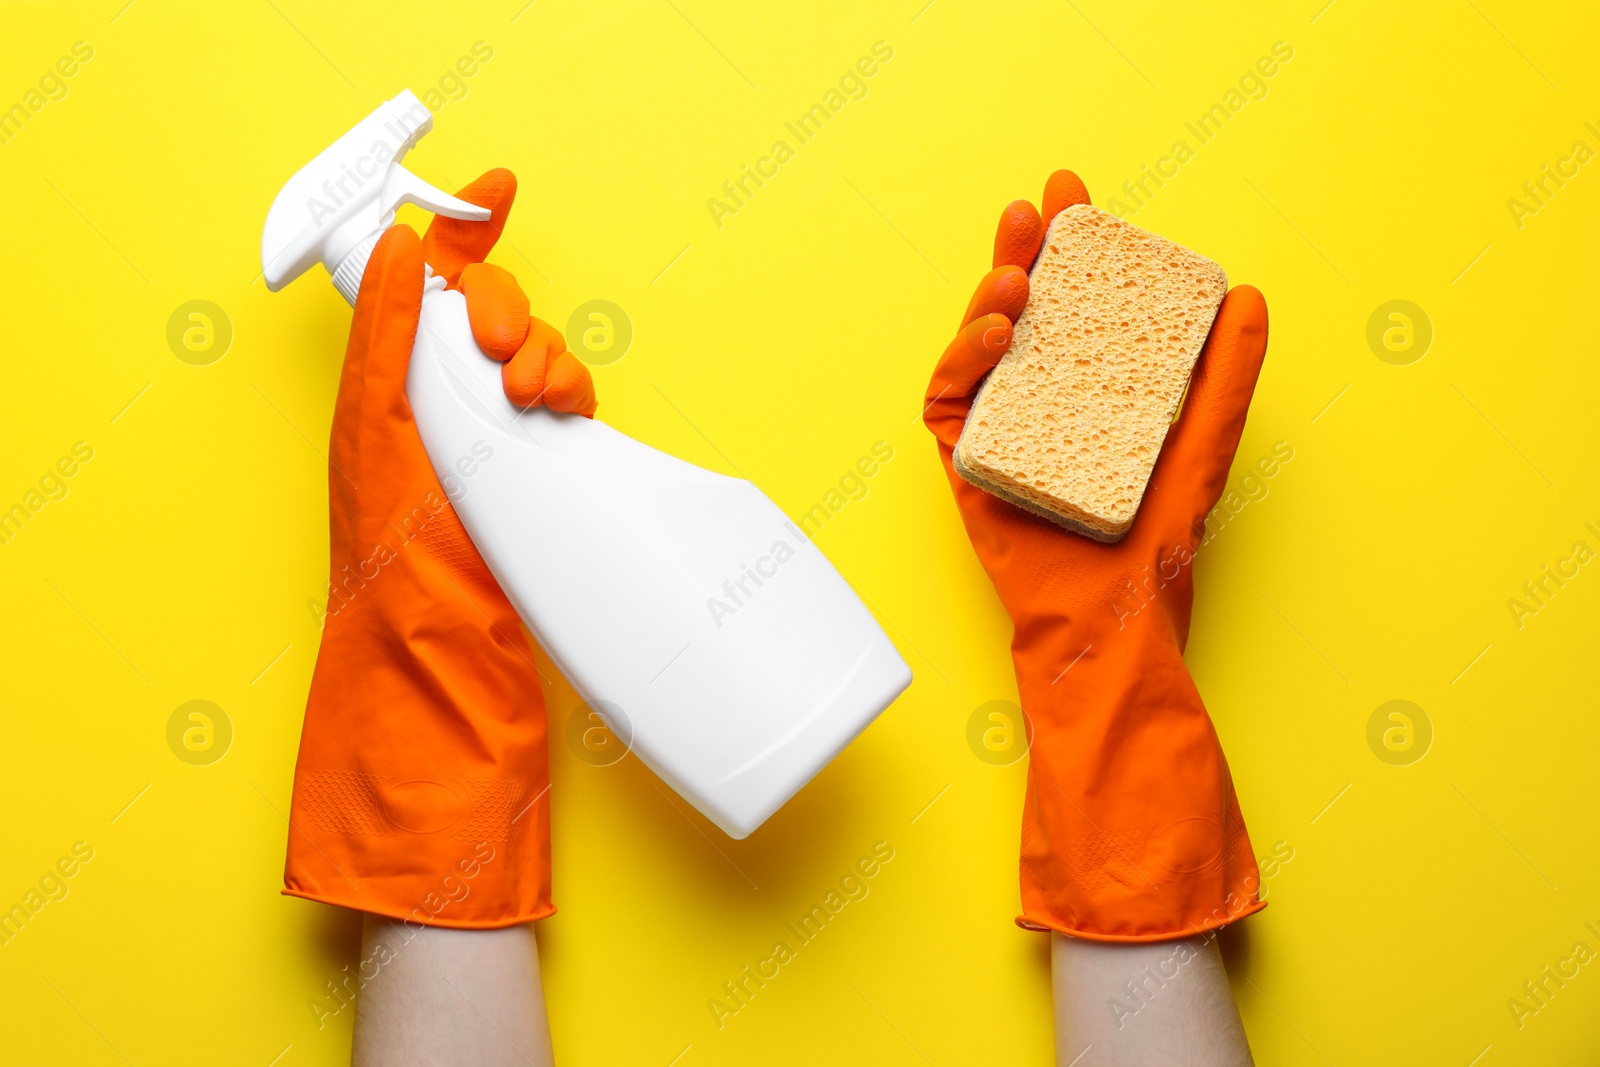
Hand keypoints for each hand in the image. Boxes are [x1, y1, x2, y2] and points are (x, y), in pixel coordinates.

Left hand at [284, 170, 587, 927]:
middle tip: (502, 351)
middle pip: (485, 309)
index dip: (458, 228)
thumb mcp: (377, 439)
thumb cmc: (397, 566)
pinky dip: (570, 389)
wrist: (446, 665)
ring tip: (537, 397)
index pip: (421, 282)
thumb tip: (401, 248)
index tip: (497, 189)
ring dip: (544, 353)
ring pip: (534, 351)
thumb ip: (389, 341)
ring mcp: (494, 440)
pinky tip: (565, 414)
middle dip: (504, 306)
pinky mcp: (543, 473)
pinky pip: (566, 401)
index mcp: (386, 388)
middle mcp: (439, 405)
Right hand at [924, 170, 1269, 940]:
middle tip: (1034, 208)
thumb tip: (1249, 297)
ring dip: (988, 293)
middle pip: (1017, 310)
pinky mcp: (968, 467)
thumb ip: (1226, 378)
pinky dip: (962, 358)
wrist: (1113, 631)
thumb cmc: (1156, 551)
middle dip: (1020, 249)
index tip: (1074, 194)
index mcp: (1089, 391)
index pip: (1074, 303)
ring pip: (977, 345)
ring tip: (1016, 269)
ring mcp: (999, 433)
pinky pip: (949, 401)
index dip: (1071, 245)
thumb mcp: (1203, 448)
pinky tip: (996, 329)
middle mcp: (1039, 403)